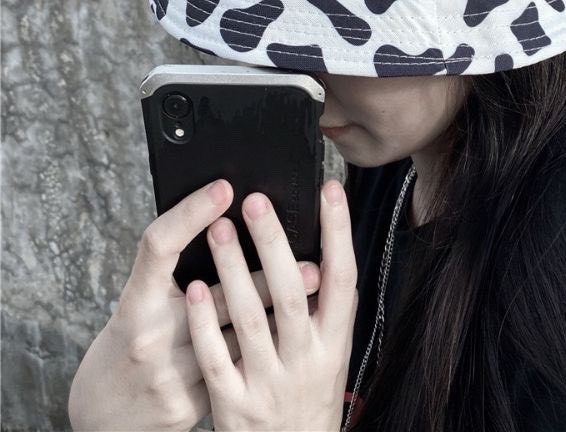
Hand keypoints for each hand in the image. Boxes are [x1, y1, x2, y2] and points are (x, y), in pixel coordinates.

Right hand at [68, 179, 320, 431]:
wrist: (104, 416)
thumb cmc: (130, 341)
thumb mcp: (139, 302)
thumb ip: (173, 268)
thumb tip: (221, 218)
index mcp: (134, 304)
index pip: (159, 247)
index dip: (191, 213)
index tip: (224, 188)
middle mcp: (152, 338)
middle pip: (218, 297)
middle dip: (265, 275)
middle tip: (307, 257)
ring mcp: (172, 376)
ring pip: (238, 338)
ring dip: (280, 312)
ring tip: (317, 286)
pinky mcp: (190, 406)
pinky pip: (239, 369)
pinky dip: (269, 347)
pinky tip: (300, 329)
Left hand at [185, 179, 357, 431]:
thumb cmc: (312, 398)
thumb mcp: (332, 356)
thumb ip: (325, 311)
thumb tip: (318, 253)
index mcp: (335, 343)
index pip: (343, 277)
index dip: (338, 232)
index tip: (330, 190)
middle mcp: (308, 361)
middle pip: (290, 292)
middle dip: (273, 242)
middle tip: (256, 201)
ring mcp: (270, 383)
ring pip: (250, 318)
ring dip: (233, 269)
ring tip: (219, 228)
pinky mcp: (235, 404)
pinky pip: (217, 357)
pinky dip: (206, 321)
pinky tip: (194, 287)